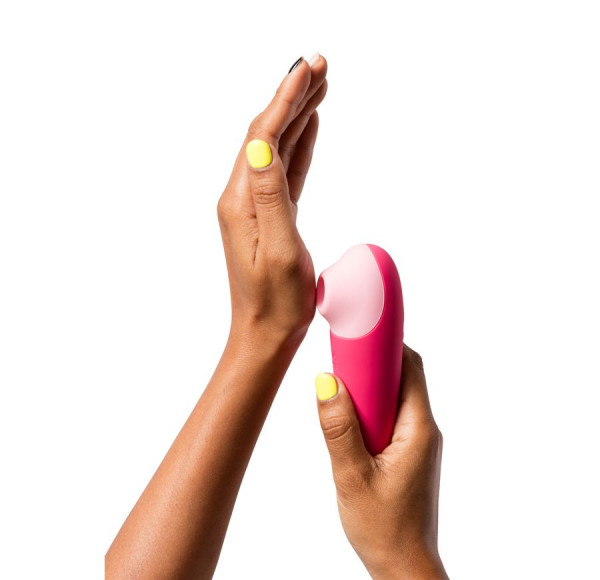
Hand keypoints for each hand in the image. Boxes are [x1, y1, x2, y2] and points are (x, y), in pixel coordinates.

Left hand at [217, 55, 327, 348]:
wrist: (266, 333)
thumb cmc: (276, 301)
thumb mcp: (278, 249)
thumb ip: (270, 195)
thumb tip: (263, 144)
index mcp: (242, 201)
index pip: (262, 136)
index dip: (285, 99)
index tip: (307, 68)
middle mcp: (243, 197)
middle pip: (268, 134)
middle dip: (293, 97)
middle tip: (318, 65)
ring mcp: (255, 206)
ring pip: (278, 149)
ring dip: (297, 115)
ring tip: (319, 86)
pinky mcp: (270, 215)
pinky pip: (286, 171)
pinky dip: (299, 145)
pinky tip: (309, 128)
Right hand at [315, 345, 459, 579]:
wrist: (406, 569)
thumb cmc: (384, 529)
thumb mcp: (352, 477)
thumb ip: (338, 428)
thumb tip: (326, 381)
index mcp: (418, 429)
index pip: (409, 368)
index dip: (386, 343)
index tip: (358, 331)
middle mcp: (424, 430)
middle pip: (402, 378)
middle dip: (372, 363)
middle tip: (339, 358)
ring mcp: (418, 442)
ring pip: (394, 398)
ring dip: (368, 388)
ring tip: (339, 390)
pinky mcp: (409, 454)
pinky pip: (390, 417)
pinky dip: (369, 410)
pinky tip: (348, 421)